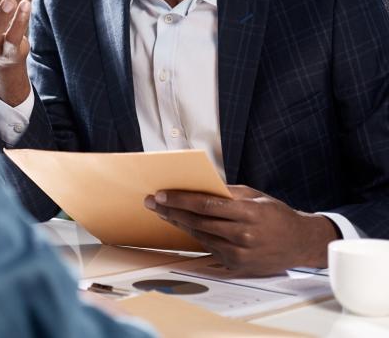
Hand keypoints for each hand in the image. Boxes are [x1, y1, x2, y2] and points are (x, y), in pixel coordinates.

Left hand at [145, 185, 339, 275]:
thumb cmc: (275, 214)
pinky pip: (209, 247)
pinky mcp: (236, 265)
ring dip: (178, 223)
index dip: (180, 200)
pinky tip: (182, 225)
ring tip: (162, 212)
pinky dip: (194, 235)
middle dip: (171, 211)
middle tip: (152, 202)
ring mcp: (239, 253)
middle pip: (198, 221)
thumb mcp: (254, 196)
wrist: (299, 243)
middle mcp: (243, 235)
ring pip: (200, 236)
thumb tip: (197, 185)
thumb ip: (227, 192)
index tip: (161, 194)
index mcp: (248, 213)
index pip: (206, 205)